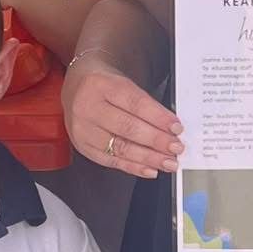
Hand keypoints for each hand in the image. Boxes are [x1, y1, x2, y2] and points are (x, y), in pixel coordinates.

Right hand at [63, 53, 181, 178]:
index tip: (176, 128)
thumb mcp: (123, 82)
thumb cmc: (104, 85)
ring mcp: (82, 129)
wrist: (75, 87)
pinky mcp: (83, 147)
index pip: (135, 103)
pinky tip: (149, 169)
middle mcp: (87, 107)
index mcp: (100, 85)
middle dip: (156, 140)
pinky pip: (111, 162)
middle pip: (127, 127)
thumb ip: (144, 104)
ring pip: (120, 147)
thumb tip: (170, 128)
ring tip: (167, 162)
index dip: (158, 118)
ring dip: (148, 158)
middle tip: (175, 148)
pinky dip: (133, 167)